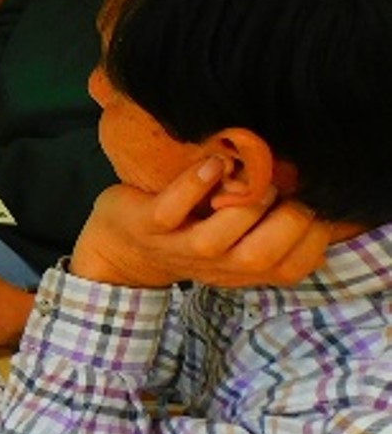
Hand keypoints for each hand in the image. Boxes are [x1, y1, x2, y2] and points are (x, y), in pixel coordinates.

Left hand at [70, 158, 330, 289]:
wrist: (120, 246)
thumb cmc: (189, 230)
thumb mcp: (234, 238)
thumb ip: (267, 224)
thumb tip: (310, 187)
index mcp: (243, 269)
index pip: (293, 269)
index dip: (313, 237)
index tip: (313, 206)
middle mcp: (214, 265)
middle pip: (262, 258)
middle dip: (285, 221)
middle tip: (281, 191)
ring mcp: (177, 247)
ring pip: (217, 239)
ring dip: (242, 204)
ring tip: (251, 177)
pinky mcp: (147, 225)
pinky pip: (171, 209)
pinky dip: (193, 185)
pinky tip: (212, 164)